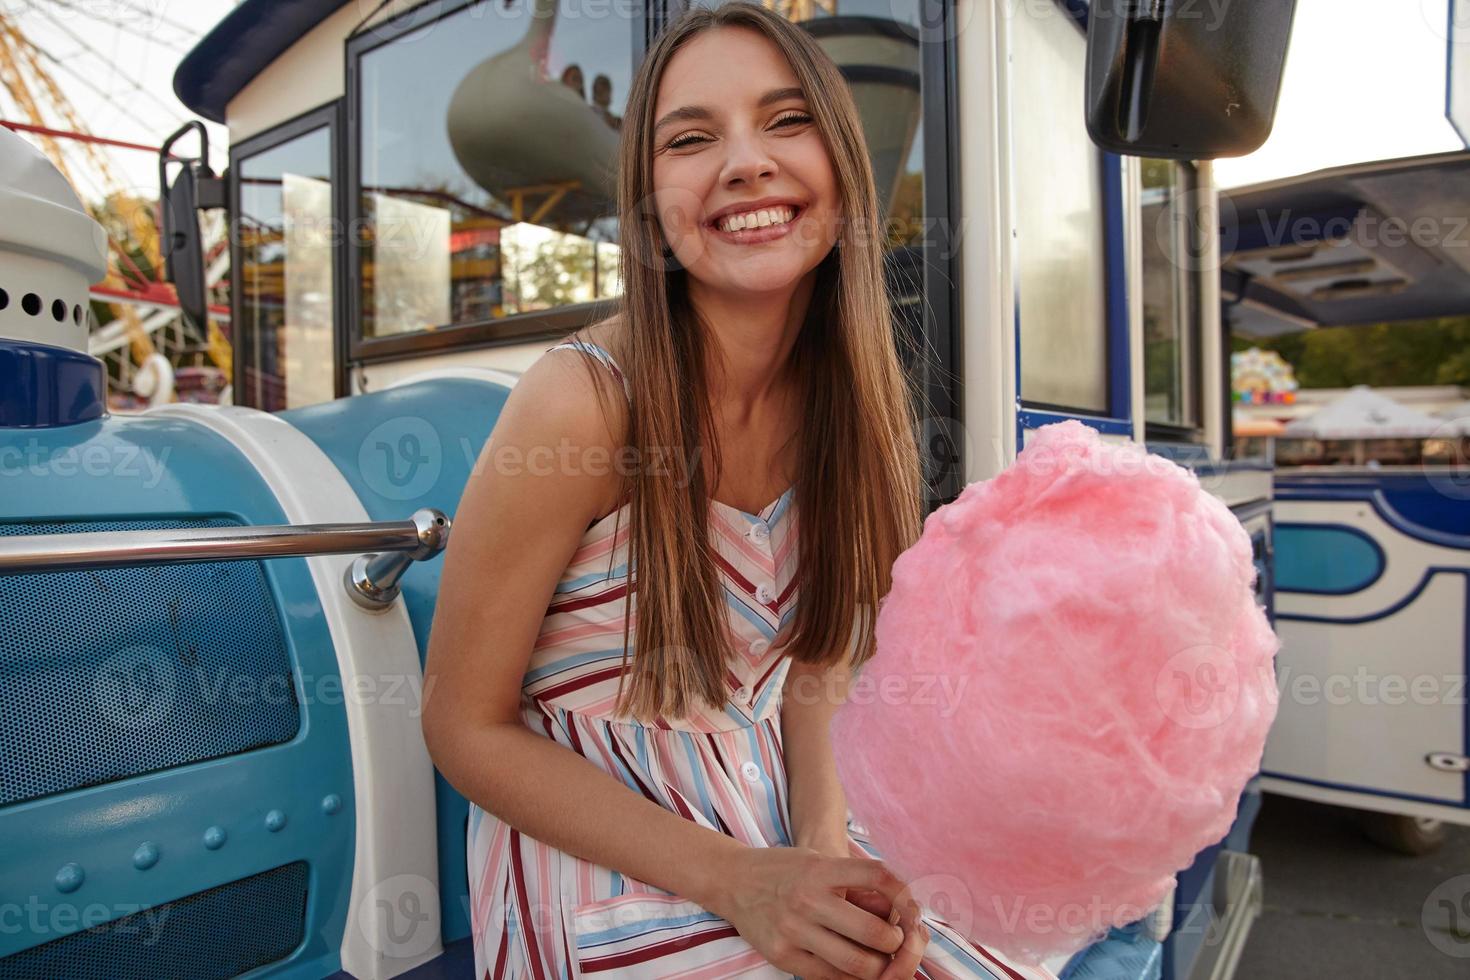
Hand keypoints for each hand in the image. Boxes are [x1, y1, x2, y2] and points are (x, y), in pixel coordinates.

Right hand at [708, 845, 926, 979]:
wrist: (733, 880)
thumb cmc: (784, 870)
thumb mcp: (818, 860)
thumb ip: (853, 881)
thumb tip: (899, 910)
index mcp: (821, 869)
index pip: (878, 877)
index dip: (905, 895)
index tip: (912, 909)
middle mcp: (808, 899)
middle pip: (875, 932)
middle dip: (897, 942)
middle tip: (896, 941)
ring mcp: (793, 931)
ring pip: (858, 965)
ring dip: (880, 966)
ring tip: (879, 958)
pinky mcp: (782, 956)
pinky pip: (830, 978)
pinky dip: (851, 978)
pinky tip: (854, 968)